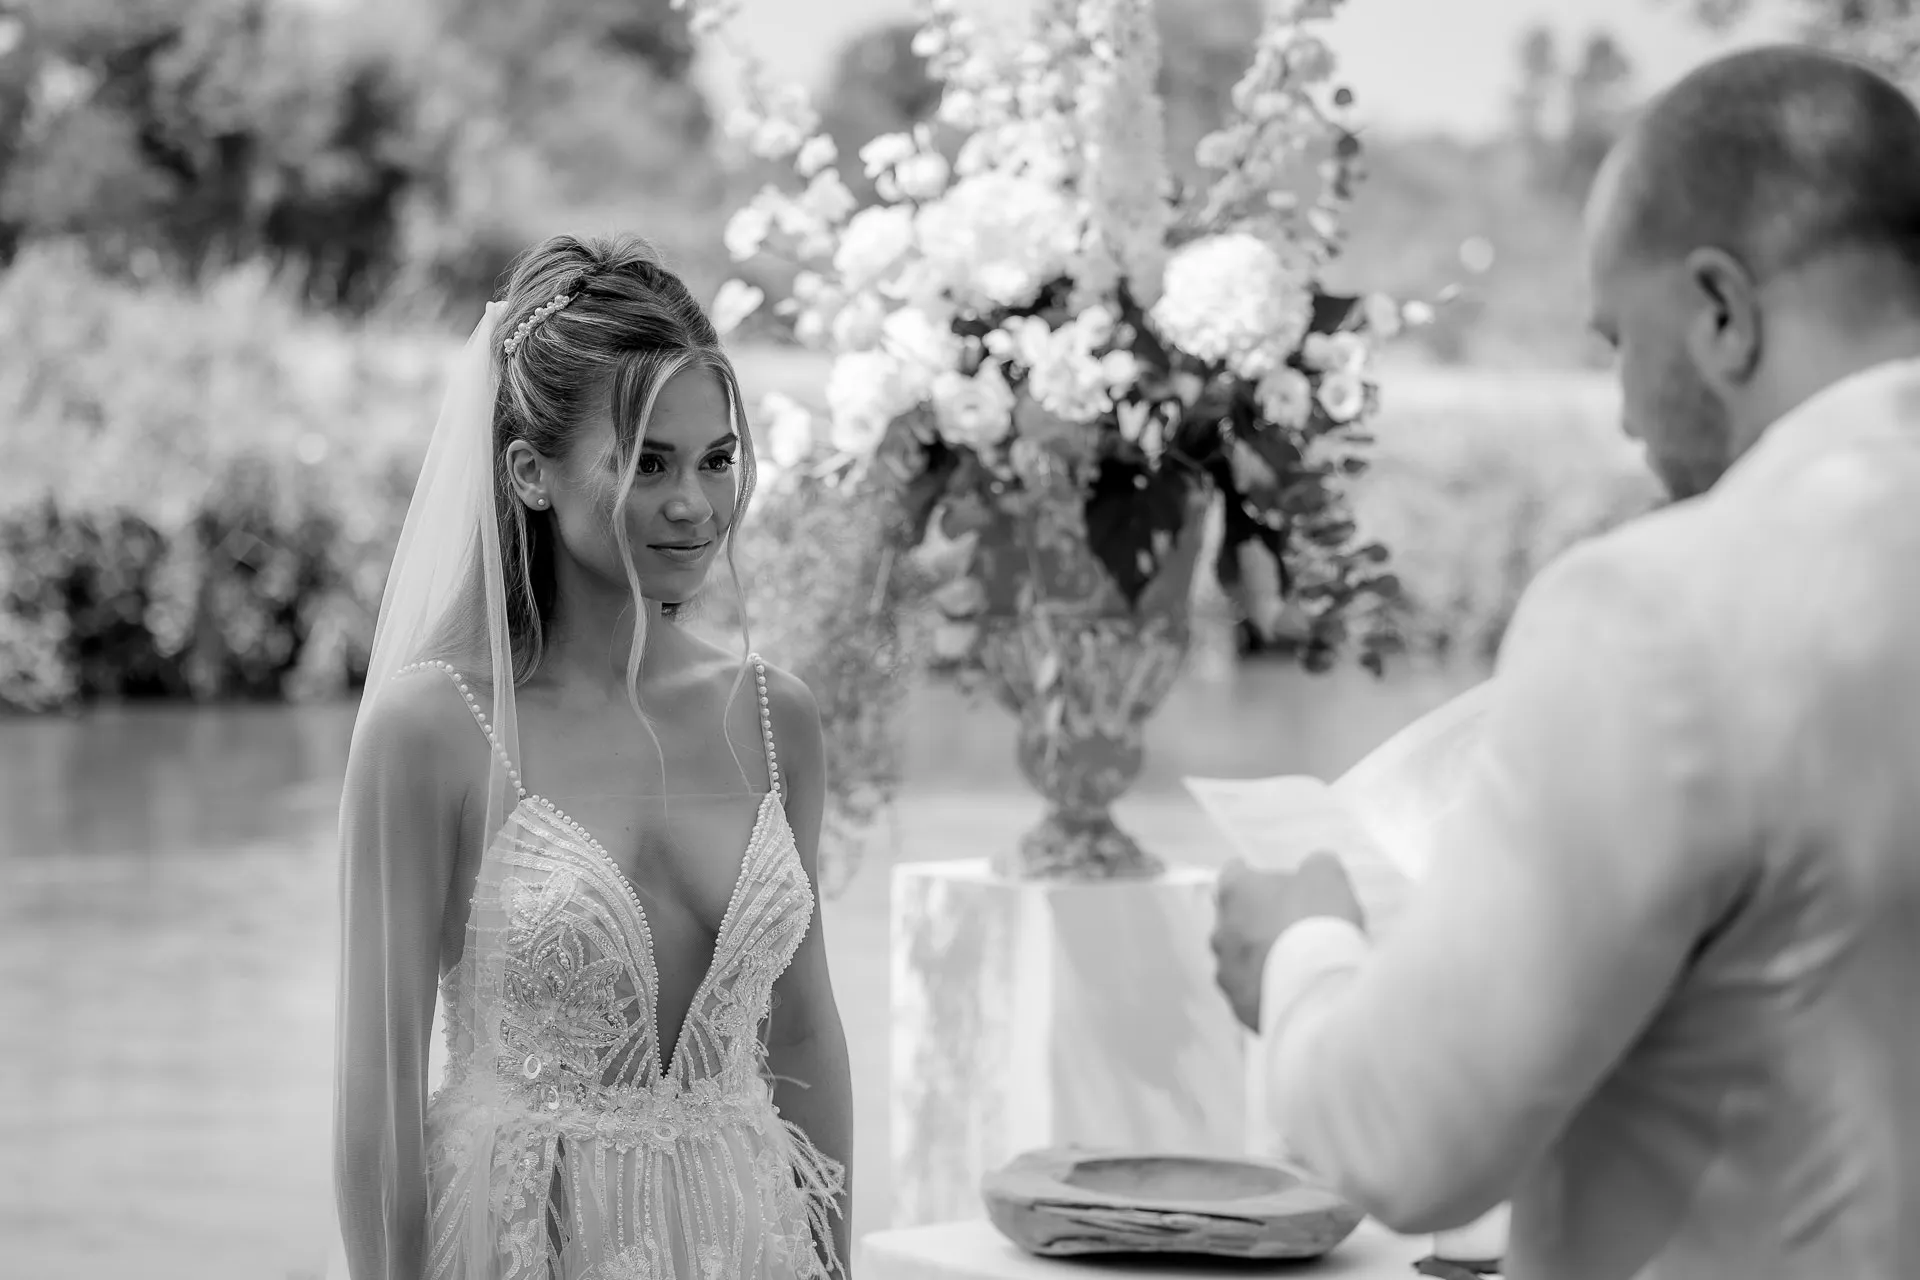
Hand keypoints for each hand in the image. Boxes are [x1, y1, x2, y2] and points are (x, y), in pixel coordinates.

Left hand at [1210, 852, 1363, 1031]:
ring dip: (1259, 959)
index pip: (1233, 874)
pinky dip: (1267, 990)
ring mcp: (1226, 974)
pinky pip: (1252, 994)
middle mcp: (1219, 933)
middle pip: (1233, 920)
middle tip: (1287, 924)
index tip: (1261, 879)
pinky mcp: (1239, 1008)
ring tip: (1291, 963)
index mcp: (1233, 893)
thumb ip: (1316, 867)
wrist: (1315, 987)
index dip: (1250, 875)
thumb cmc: (1315, 921)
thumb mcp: (1326, 877)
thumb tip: (1314, 869)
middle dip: (1255, 921)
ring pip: (1238, 961)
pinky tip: (1291, 990)